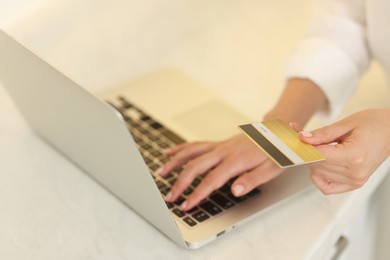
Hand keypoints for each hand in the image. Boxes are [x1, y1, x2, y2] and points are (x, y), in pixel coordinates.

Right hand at [156, 134, 282, 210]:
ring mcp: (219, 146)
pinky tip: (169, 152)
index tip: (186, 205)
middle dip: (180, 183)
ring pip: (191, 152)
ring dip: (174, 163)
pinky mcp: (218, 144)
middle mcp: (224, 152)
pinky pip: (195, 145)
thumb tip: (235, 190)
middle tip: (170, 197)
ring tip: (160, 174)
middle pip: (195, 166)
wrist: (276, 132)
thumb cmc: (275, 152)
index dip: (197, 194)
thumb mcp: (271, 169)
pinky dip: (181, 149)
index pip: (211, 180)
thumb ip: (252, 179)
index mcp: (236, 161)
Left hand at [297, 109, 389, 193]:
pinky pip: (328, 188)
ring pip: (319, 175)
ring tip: (318, 147)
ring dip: (313, 161)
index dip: (304, 147)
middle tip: (305, 137)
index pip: (319, 156)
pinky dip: (319, 178)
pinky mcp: (355, 183)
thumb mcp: (346, 124)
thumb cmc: (374, 124)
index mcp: (354, 156)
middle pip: (316, 165)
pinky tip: (321, 164)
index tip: (297, 138)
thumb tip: (303, 138)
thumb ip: (323, 134)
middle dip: (307, 151)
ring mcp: (356, 180)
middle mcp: (355, 172)